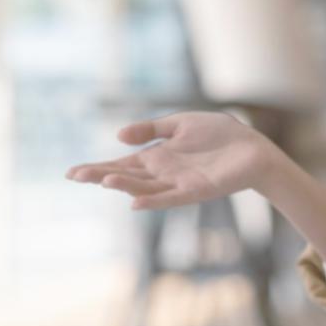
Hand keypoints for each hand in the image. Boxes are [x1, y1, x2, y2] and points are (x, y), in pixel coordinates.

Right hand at [64, 111, 280, 210]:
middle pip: (126, 176)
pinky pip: (170, 198)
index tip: (71, 172)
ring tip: (103, 181)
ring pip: (144, 188)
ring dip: (124, 185)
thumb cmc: (220, 135)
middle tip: (75, 175)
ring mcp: (177, 184)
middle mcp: (162, 173)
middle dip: (101, 175)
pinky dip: (152, 201)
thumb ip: (151, 128)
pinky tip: (135, 202)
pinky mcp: (196, 190)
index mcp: (157, 157)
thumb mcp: (181, 123)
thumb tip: (118, 136)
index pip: (121, 163)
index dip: (97, 168)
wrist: (254, 148)